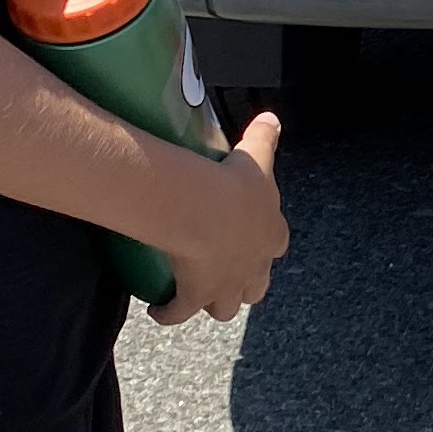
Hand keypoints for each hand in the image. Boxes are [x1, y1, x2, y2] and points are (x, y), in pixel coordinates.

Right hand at [147, 113, 287, 324]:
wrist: (209, 211)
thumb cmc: (235, 184)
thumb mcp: (255, 155)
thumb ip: (264, 136)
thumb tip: (270, 117)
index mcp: (271, 235)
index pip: (274, 246)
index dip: (263, 246)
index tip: (249, 242)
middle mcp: (254, 267)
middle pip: (254, 288)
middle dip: (243, 286)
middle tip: (225, 277)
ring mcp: (227, 287)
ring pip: (225, 308)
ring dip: (214, 305)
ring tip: (197, 298)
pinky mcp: (197, 297)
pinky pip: (180, 313)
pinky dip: (169, 314)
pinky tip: (158, 311)